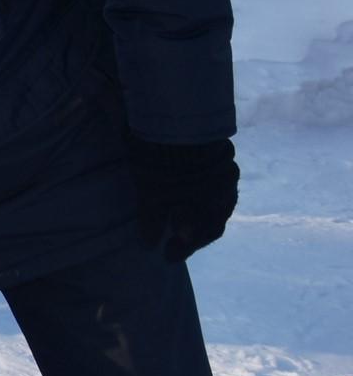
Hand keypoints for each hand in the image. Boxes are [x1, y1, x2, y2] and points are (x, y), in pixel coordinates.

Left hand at [129, 137, 238, 260]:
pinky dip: (203, 199)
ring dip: (200, 217)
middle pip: (213, 221)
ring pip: (217, 204)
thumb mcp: (152, 192)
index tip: (167, 257)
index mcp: (213, 203)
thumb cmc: (165, 161)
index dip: (185, 248)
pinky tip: (193, 200)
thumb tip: (149, 245)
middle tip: (175, 245)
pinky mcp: (220, 157)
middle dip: (194, 236)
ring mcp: (226, 174)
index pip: (204, 234)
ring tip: (182, 226)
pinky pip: (216, 187)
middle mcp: (226, 191)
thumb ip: (153, 219)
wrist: (179, 117)